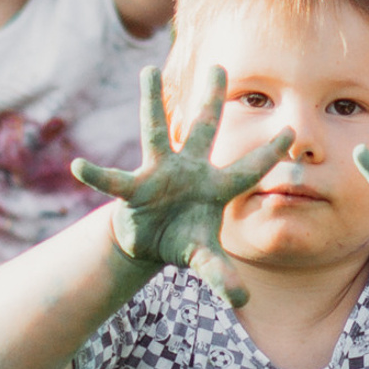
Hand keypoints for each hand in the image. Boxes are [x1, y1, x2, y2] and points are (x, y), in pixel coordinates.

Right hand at [72, 64, 290, 308]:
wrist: (150, 243)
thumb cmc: (183, 241)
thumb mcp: (204, 259)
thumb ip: (221, 275)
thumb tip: (241, 302)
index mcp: (216, 186)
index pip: (248, 168)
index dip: (268, 152)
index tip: (290, 131)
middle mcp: (189, 170)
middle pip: (204, 130)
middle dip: (212, 100)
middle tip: (219, 66)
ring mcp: (160, 173)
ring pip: (156, 132)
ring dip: (152, 102)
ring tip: (147, 72)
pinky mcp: (134, 188)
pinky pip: (114, 180)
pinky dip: (97, 175)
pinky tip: (78, 167)